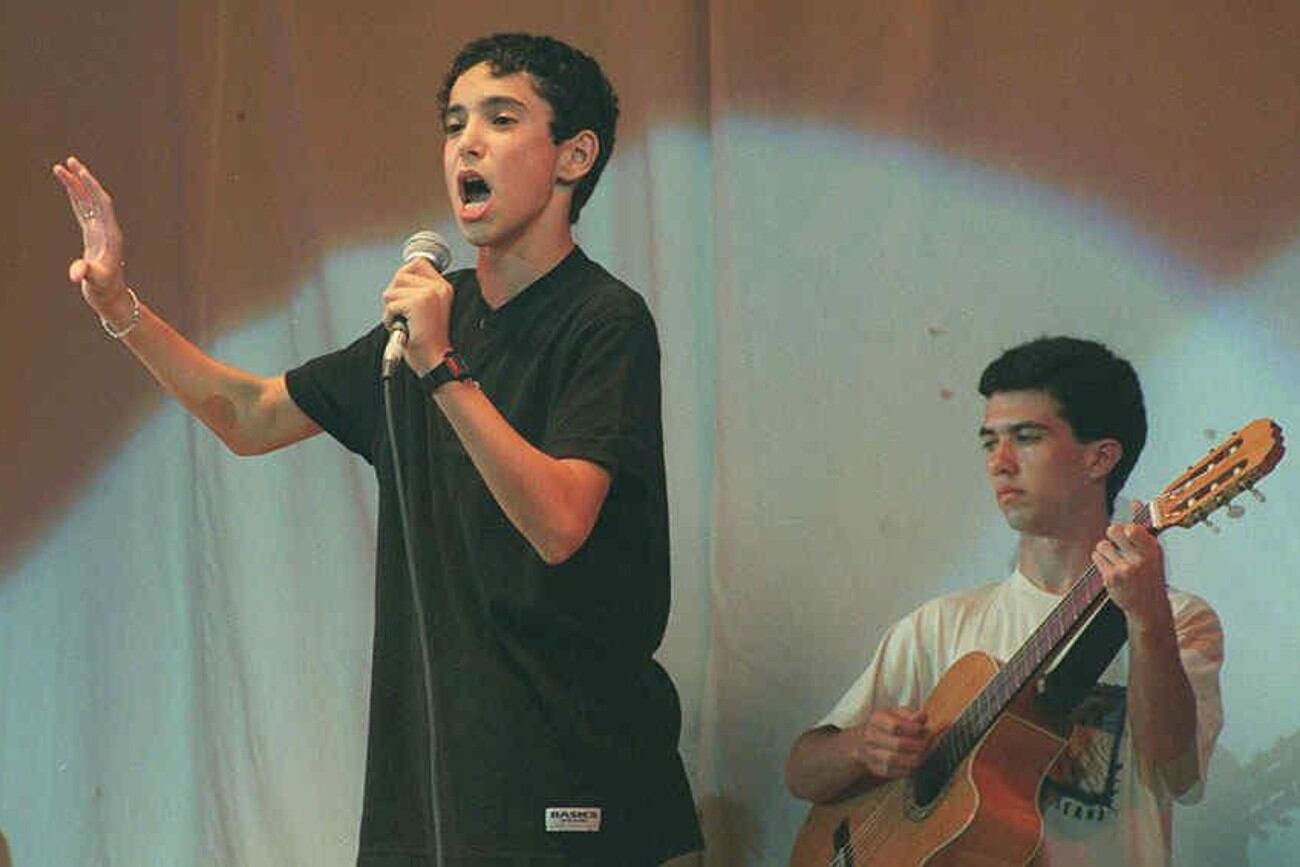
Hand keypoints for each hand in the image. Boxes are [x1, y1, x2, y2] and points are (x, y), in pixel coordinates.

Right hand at [52, 157, 130, 321]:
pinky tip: (70, 188)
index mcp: (110, 234)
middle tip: (69, 161)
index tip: (79, 171)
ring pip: (88, 203)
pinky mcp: (93, 236)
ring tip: (62, 168)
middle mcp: (107, 229)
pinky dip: (76, 199)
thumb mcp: (95, 281)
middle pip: (95, 198)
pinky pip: (84, 212)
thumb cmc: (104, 289)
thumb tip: (76, 274)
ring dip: (77, 186)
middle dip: (83, 179)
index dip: (91, 187)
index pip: (102, 203)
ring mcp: (100, 231)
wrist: (110, 297)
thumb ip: (86, 274)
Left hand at [381, 258, 453, 374]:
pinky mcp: (417, 303)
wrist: (435, 360)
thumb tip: (399, 278)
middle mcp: (438, 287)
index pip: (418, 263)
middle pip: (401, 274)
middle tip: (403, 313)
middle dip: (395, 294)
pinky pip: (390, 305)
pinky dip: (389, 319)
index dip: (404, 276)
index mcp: (443, 287)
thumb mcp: (428, 308)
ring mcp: (428, 294)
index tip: (404, 295)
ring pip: (392, 290)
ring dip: (391, 308)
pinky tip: (402, 327)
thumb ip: (418, 290)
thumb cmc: (428, 340)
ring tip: (403, 321)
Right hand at [847, 707, 930, 779]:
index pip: (895, 726)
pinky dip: (908, 769)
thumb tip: (921, 716)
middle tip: (928, 743)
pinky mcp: (876, 768)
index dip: (913, 729)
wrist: (869, 739)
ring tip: (924, 753)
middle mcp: (870, 736)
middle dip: (918, 745)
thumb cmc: (888, 724)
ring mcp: (871, 753)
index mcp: (876, 719)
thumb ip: (911, 714)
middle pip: (898, 744)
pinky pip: (894, 772)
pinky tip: (915, 762)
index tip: (922, 729)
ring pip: (895, 760)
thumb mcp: (898, 713)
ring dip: (914, 758)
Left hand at [1092, 504, 1171, 632]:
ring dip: (1105, 549)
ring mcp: (1124, 570)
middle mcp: (1140, 560)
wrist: (1148, 606)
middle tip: (1119, 543)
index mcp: (1152, 549)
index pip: (1132, 528)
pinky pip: (1096, 557)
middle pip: (1113, 530)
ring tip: (1116, 559)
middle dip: (1113, 534)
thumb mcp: (1152, 550)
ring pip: (1102, 544)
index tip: (1130, 535)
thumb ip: (1142, 526)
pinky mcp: (1111, 578)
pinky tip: (1111, 569)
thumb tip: (1135, 501)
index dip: (1127, 529)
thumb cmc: (1150, 573)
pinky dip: (1101, 560)